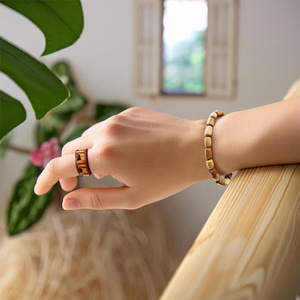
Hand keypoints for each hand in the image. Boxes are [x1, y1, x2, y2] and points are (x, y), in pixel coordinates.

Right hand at [34, 107, 207, 209]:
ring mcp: (118, 118)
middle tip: (76, 184)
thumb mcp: (132, 197)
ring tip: (103, 171)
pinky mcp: (129, 112)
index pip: (61, 166)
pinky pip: (106, 127)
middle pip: (72, 149)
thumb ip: (95, 199)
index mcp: (105, 156)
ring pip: (88, 136)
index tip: (42, 189)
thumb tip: (66, 201)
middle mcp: (106, 132)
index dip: (46, 179)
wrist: (197, 148)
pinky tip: (120, 153)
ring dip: (87, 154)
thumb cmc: (168, 177)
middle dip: (68, 168)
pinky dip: (104, 142)